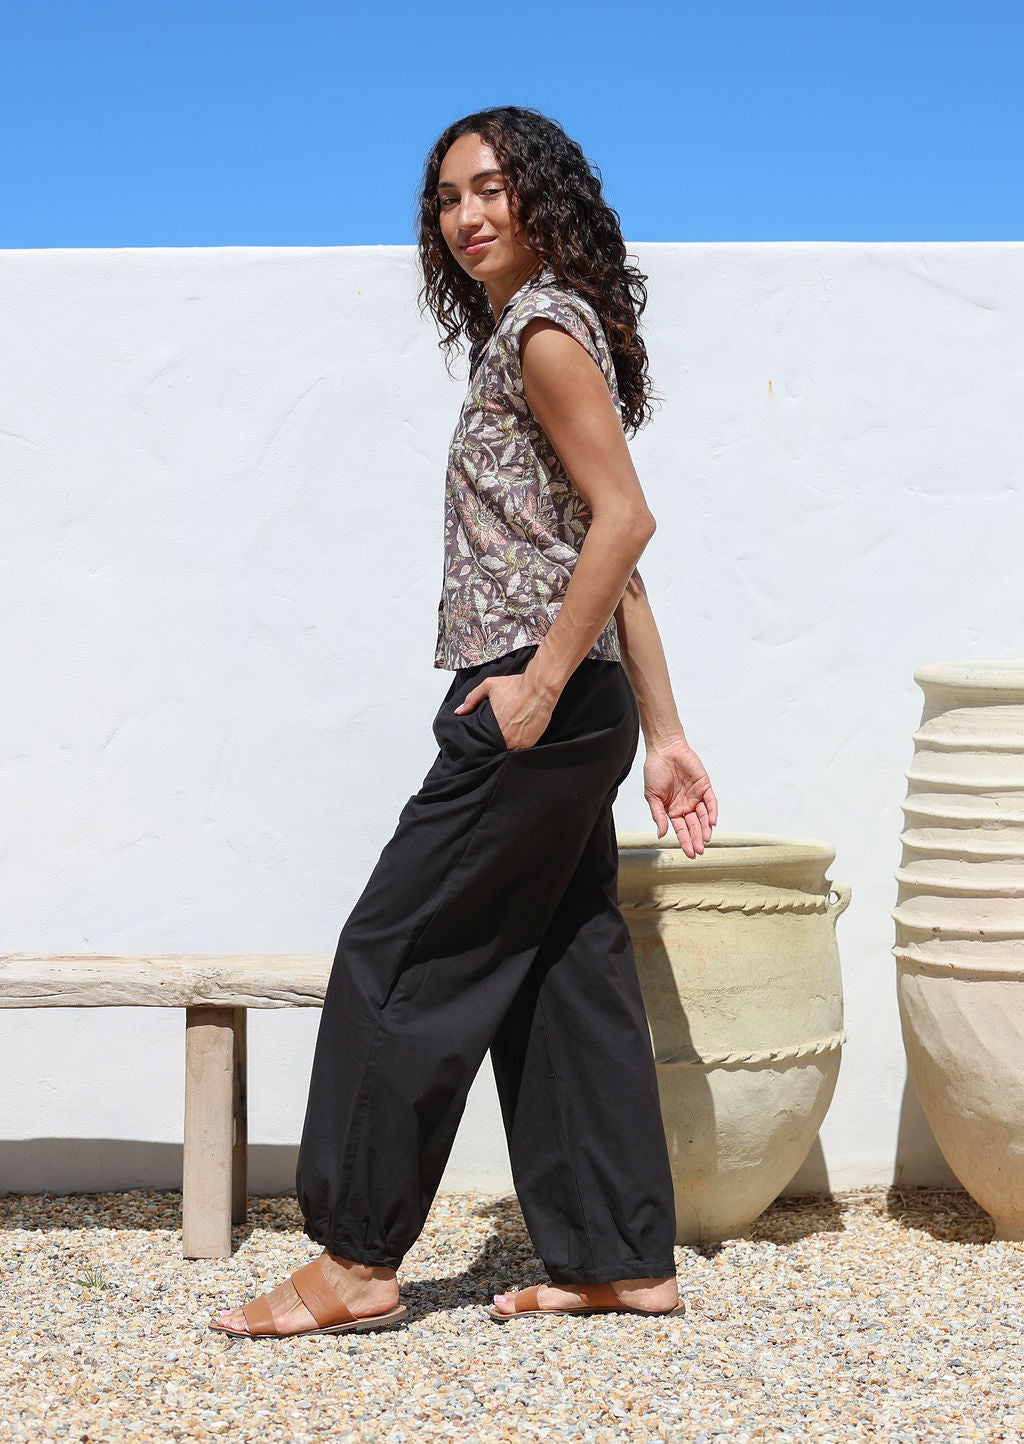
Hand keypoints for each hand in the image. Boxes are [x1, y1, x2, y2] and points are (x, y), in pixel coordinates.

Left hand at [455, 673, 555, 750]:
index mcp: (493, 726)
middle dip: (493, 744)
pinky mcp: (529, 743)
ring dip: (505, 746)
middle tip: (494, 737)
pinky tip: (517, 736)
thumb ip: (472, 698)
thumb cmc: (517, 686)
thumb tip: (460, 711)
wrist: (540, 688)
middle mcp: (505, 737)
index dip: (482, 741)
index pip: (482, 741)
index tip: (483, 738)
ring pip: (507, 751)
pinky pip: (520, 751)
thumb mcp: (489, 686)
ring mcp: (518, 743)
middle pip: (494, 748)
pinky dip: (518, 745)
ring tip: (506, 737)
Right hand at [643, 737, 717, 857]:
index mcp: (673, 810)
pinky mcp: (705, 786)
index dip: (686, 842)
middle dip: (697, 839)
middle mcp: (686, 805)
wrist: (664, 750)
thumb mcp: (652, 797)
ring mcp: (696, 796)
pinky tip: (712, 823)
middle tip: (700, 851)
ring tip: (706, 840)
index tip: (690, 854)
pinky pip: (711, 802)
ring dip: (705, 829)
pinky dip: (712, 812)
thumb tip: (661, 835)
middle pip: (694, 826)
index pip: (681, 830)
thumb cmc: (655, 772)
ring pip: (704, 816)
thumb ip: (658, 816)